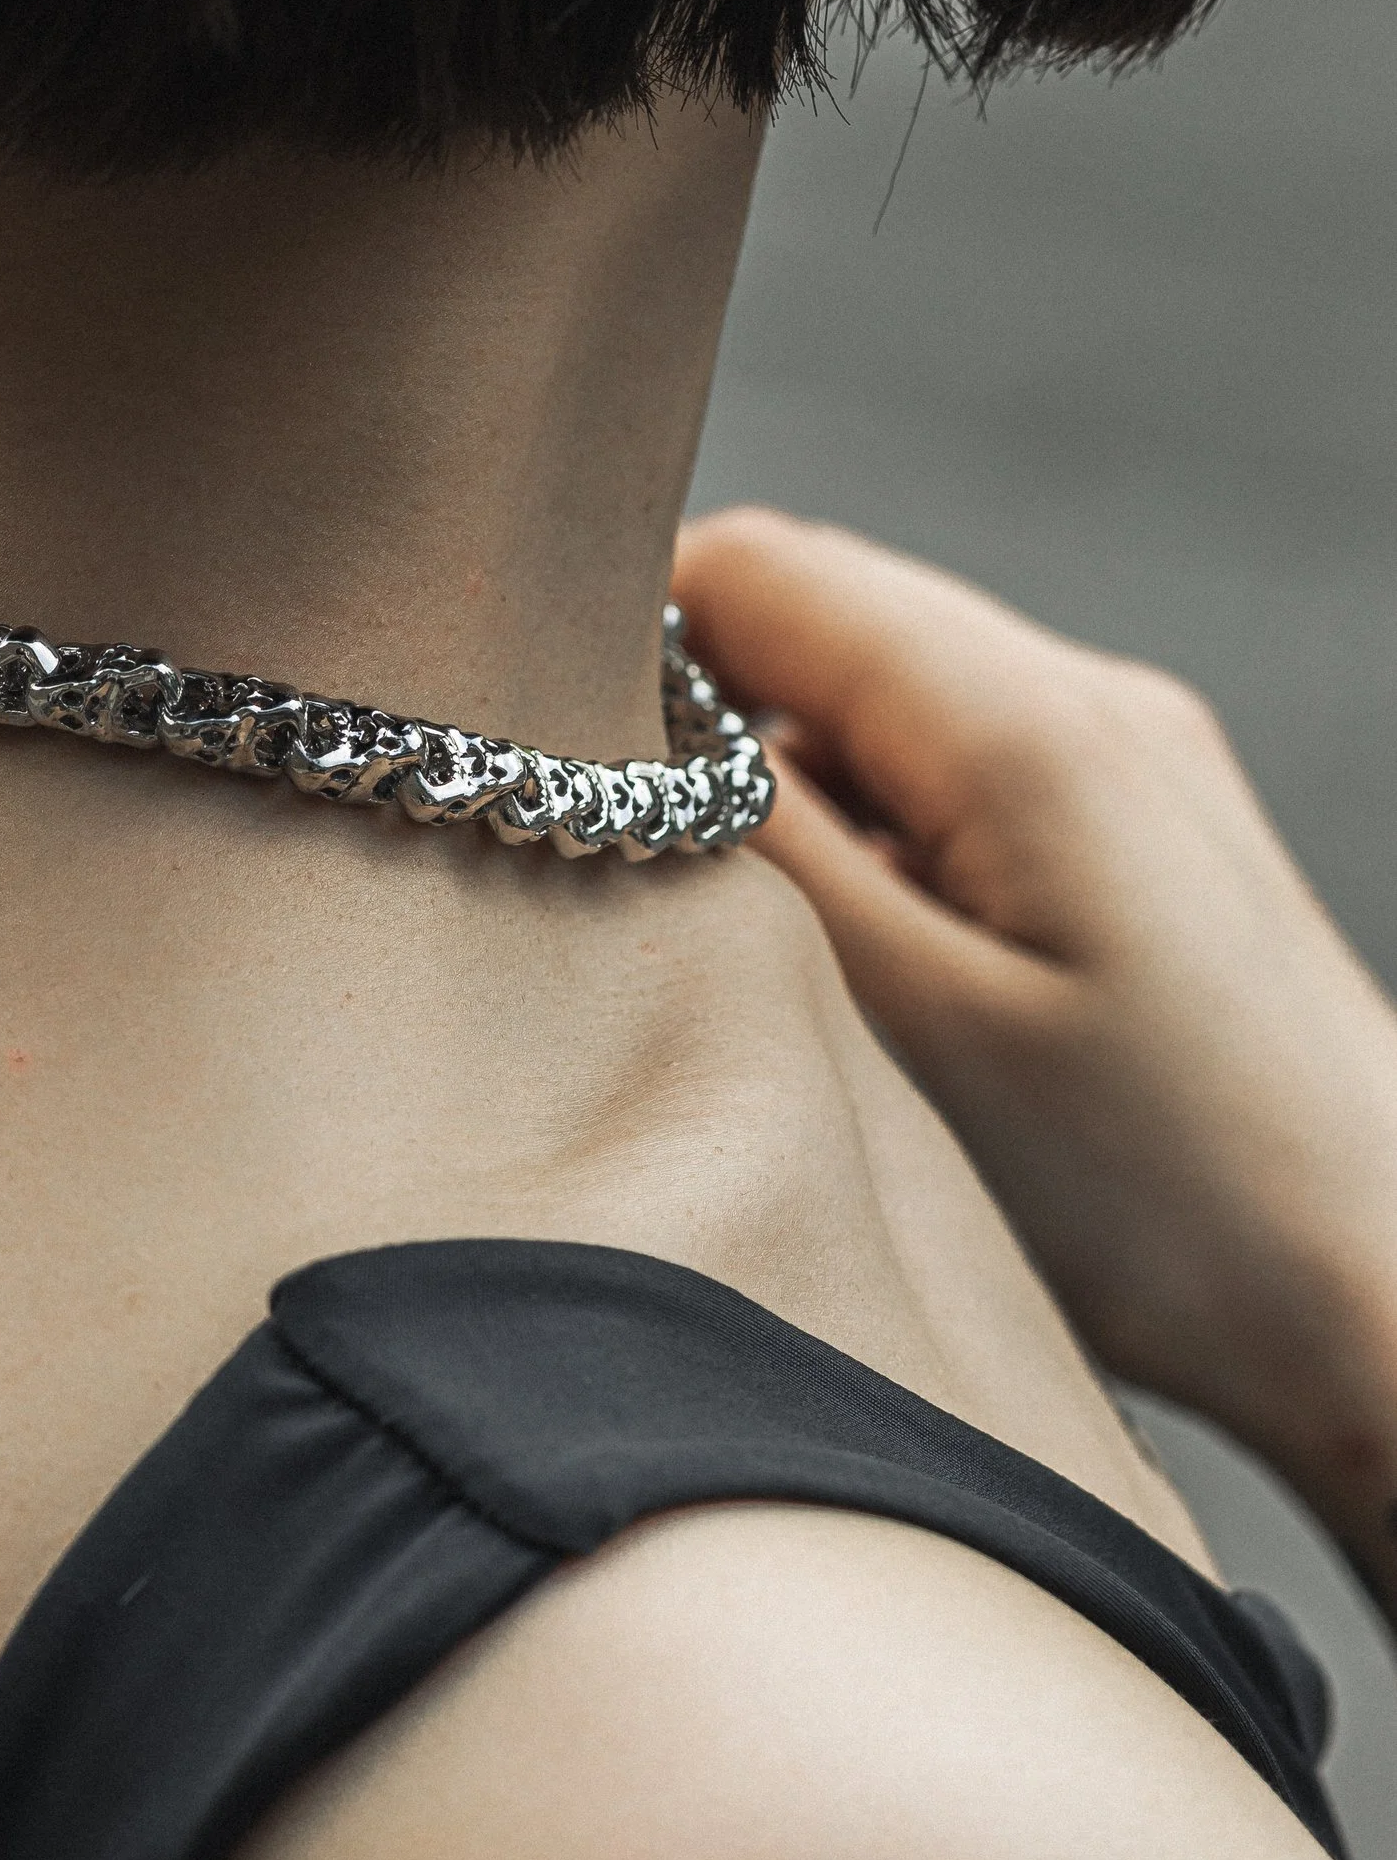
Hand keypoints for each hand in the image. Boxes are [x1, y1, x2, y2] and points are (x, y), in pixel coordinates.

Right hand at [674, 508, 1396, 1585]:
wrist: (1396, 1292)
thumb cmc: (1173, 1200)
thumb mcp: (916, 1029)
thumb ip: (766, 845)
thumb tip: (637, 725)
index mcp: (1024, 725)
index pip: (761, 566)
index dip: (629, 624)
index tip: (548, 744)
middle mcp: (1086, 697)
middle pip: (822, 611)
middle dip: (701, 704)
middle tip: (640, 855)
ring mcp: (1127, 753)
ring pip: (881, 689)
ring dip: (790, 774)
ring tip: (775, 934)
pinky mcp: (1140, 820)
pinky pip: (955, 759)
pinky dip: (873, 820)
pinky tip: (875, 952)